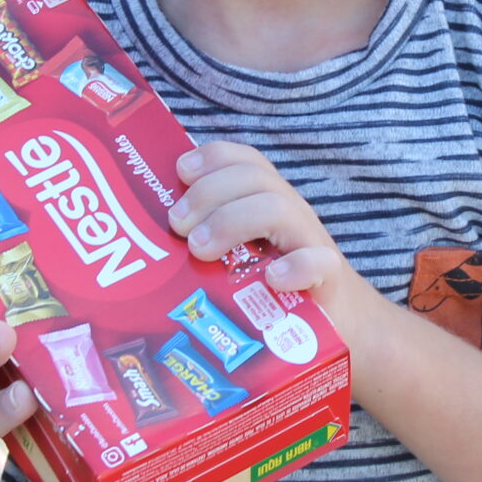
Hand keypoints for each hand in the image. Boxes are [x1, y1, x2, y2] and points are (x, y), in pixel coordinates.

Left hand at [169, 142, 373, 322]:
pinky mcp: (329, 279)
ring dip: (234, 221)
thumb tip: (142, 238)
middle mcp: (288, 212)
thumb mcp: (240, 255)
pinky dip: (294, 266)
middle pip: (254, 178)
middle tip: (177, 225)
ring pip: (279, 208)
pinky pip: (318, 263)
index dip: (213, 157)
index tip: (180, 171)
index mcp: (265, 200)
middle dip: (208, 193)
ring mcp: (309, 242)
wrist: (338, 323)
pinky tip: (271, 279)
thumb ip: (206, 239)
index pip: (244, 159)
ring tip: (201, 249)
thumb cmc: (273, 286)